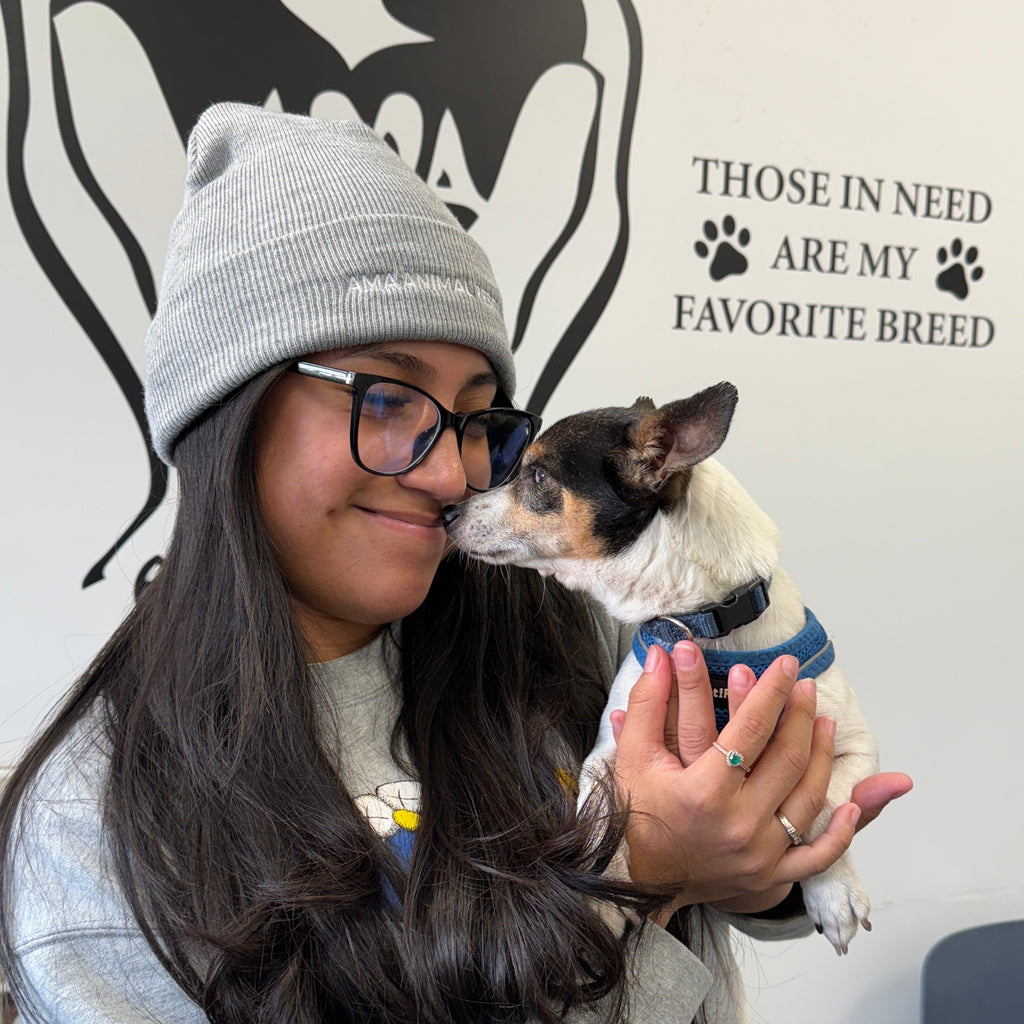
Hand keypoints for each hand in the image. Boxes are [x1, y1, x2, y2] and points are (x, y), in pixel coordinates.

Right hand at [610, 643, 859, 919]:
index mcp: (704, 791)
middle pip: (787, 760)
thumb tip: (660, 653)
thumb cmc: (634, 811)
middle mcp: (738, 824)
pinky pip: (816, 857)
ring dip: (821, 756)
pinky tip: (852, 805)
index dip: (771, 691)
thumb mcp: (631, 753)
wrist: (634, 877)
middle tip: (806, 687)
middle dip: (800, 716)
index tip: (786, 665)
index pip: (751, 729)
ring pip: (808, 799)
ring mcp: (759, 855)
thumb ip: (647, 700)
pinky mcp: (768, 877)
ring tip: (824, 723)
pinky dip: (838, 833)